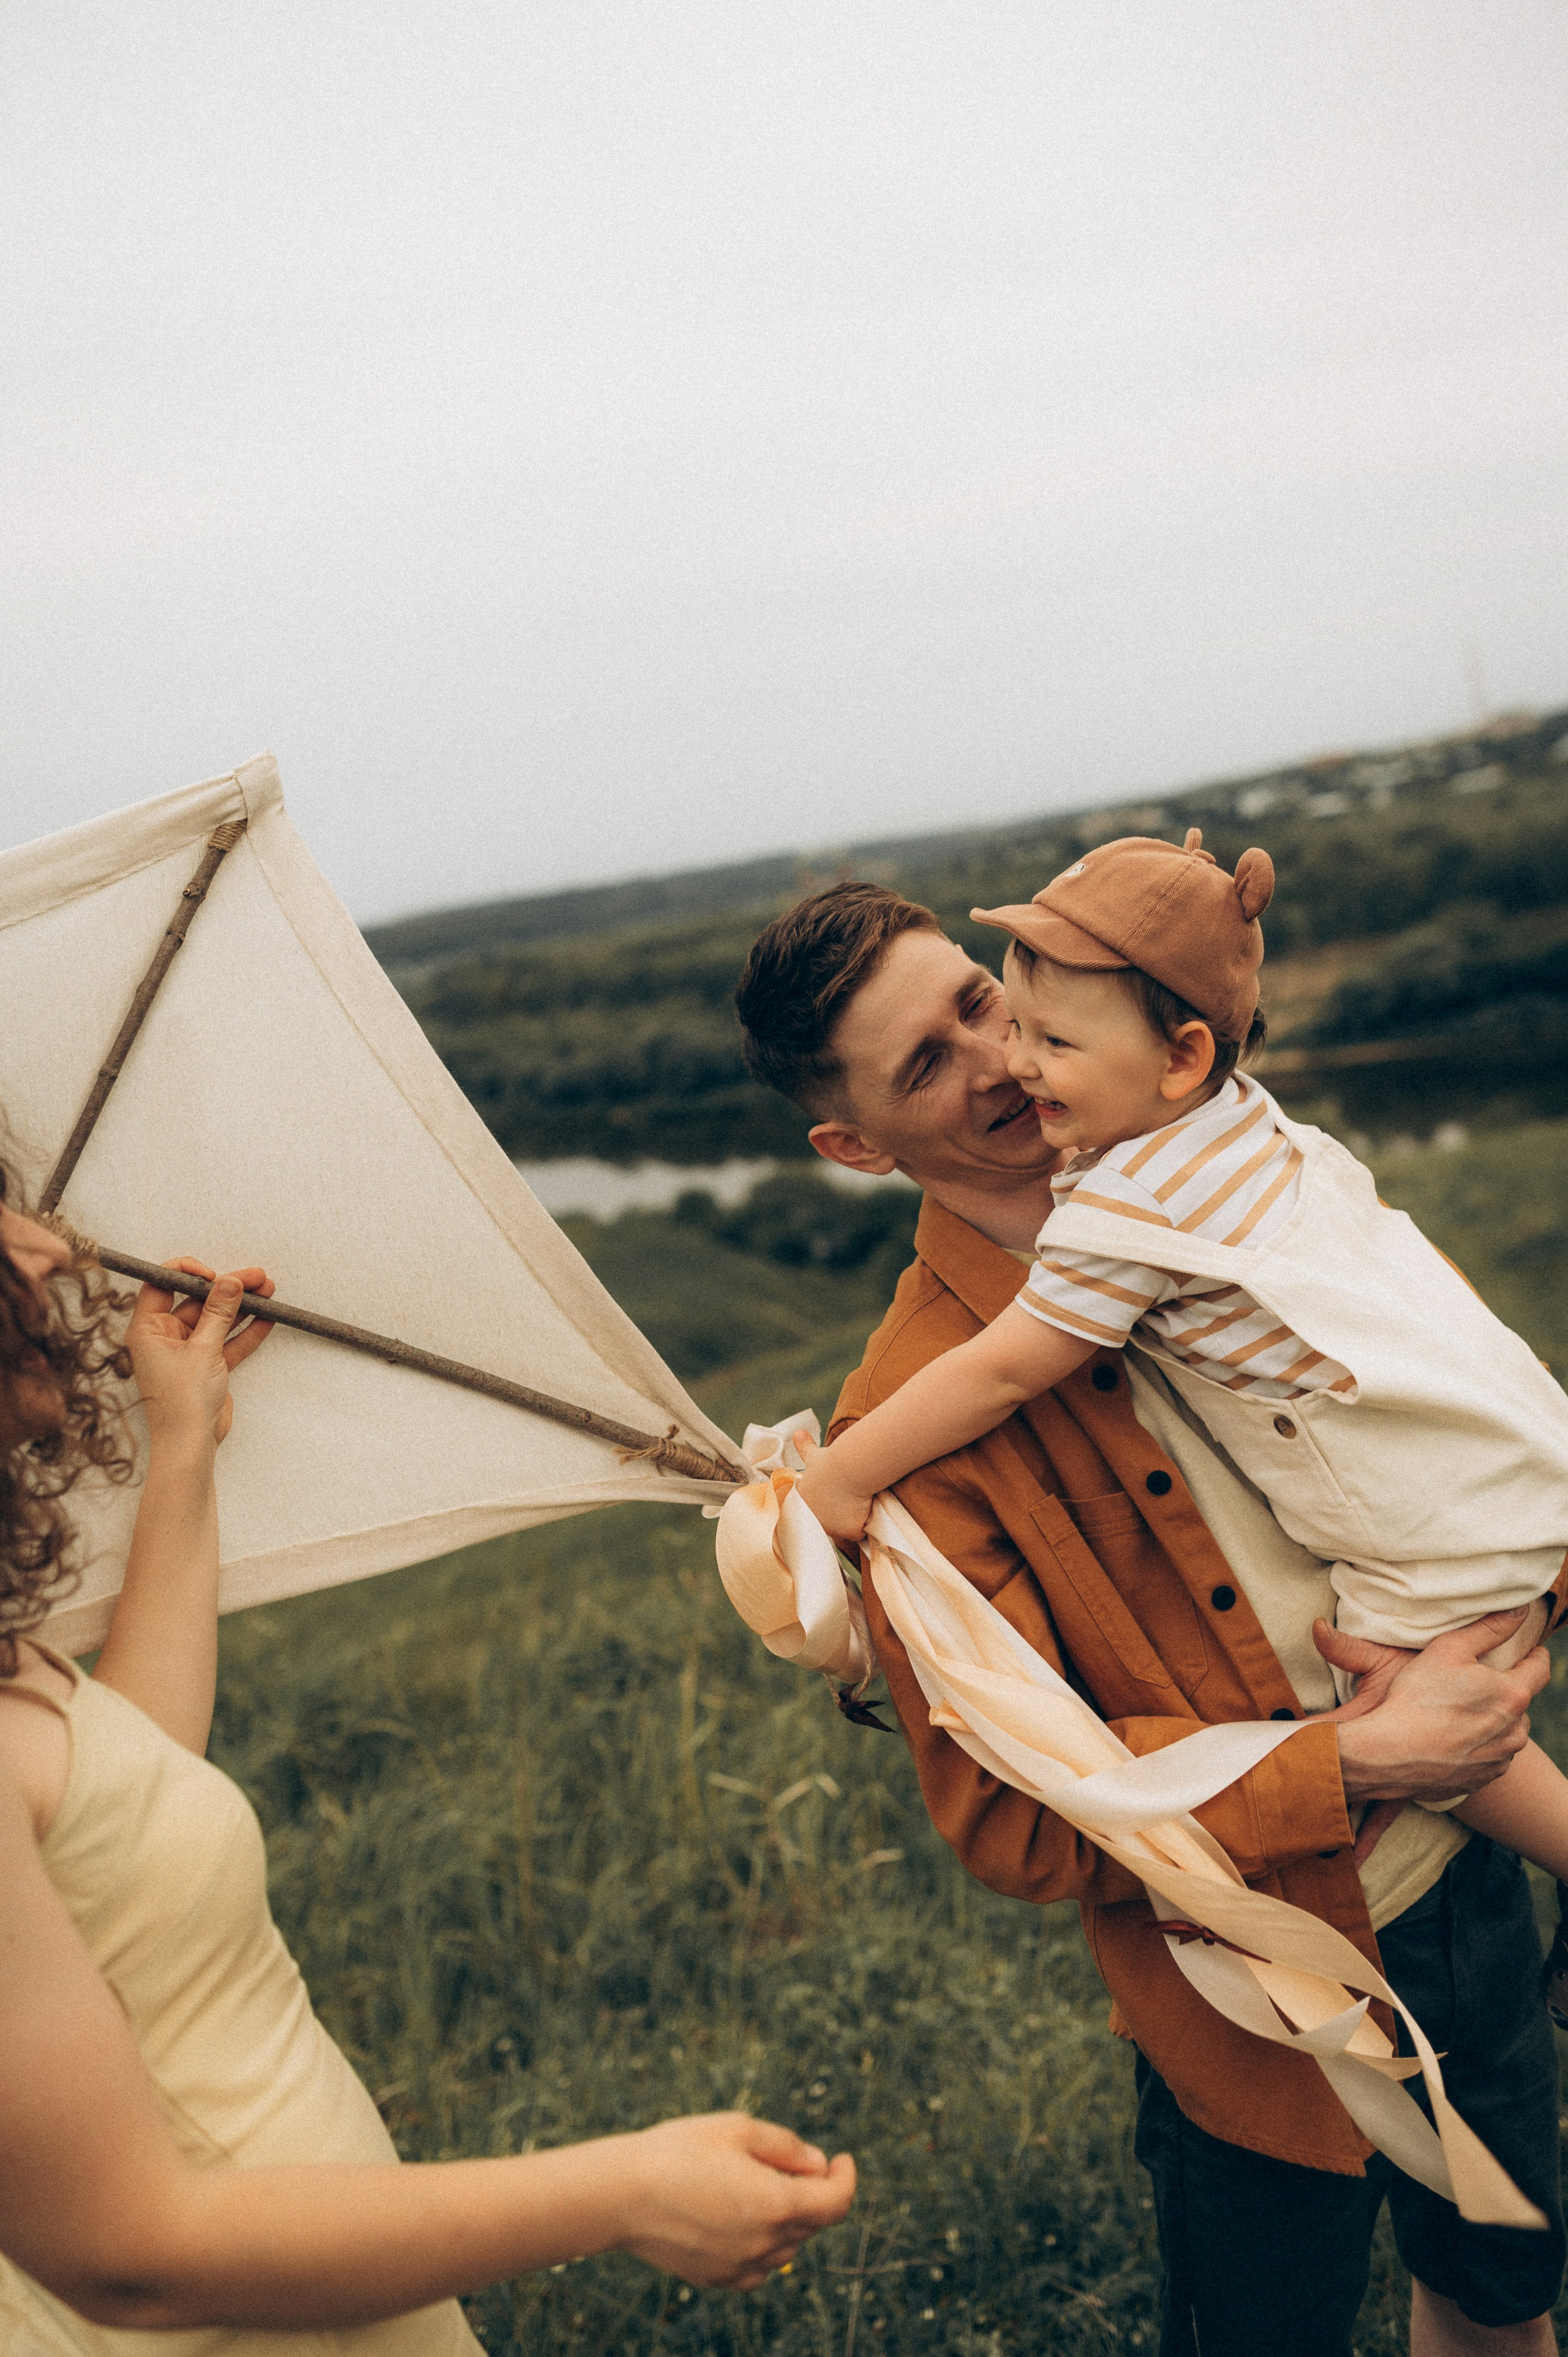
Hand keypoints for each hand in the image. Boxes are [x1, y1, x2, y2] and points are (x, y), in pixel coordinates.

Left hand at [127, 1262, 274, 1447]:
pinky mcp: (207, 1366)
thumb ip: (219, 1313)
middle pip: (197, 1301)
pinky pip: (228, 1341)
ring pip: (217, 1320)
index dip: (187, 1273)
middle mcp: (165, 1337)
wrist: (191, 1444)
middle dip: (227, 1289)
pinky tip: (268, 1318)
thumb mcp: (203, 1350)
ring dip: (242, 1307)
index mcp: (148, 1329)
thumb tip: (230, 1282)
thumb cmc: (181, 1402)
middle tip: (255, 1278)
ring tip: (268, 1292)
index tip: (214, 1274)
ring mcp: (188, 1352)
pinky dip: (247, 1331)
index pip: (161, 1285)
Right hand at [616, 2114, 855, 2288]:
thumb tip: (818, 2164)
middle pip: (812, 2223)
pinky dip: (763, 2244)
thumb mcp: (738, 2129)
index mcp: (777, 2205)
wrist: (621, 2194)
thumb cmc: (679, 2151)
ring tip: (757, 2183)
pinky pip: (758, 2267)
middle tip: (792, 2160)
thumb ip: (787, 2147)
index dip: (846, 2178)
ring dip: (788, 2218)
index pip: (836, 2203)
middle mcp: (765, 2245)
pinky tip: (739, 2217)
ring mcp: (740, 2268)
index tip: (841, 2159)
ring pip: (787, 2247)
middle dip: (814, 2191)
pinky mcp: (717, 2279)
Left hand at [794, 1450, 873, 1549]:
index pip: (809, 1512)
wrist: (849, 1466)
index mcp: (802, 1504)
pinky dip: (863, 1526)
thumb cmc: (832, 1460)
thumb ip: (805, 1448)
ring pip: (842, 1530)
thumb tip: (798, 1432)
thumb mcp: (815, 1455)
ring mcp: (830, 1528)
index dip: (822, 1506)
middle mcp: (812, 1519)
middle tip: (847, 1502)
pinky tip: (868, 1514)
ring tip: (859, 1507)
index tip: (833, 1497)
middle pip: (826, 1524)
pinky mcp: (848, 1531)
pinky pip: (858, 1533)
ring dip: (849, 1523)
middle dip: (835, 1517)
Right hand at [1319, 1608, 1546, 1805]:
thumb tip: (1520, 1610)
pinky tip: (1449, 1738)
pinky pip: (1490, 1757)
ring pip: (1507, 1732)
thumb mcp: (1449, 1649)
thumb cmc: (1418, 1697)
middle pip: (1520, 1702)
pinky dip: (1477, 1746)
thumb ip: (1490, 1628)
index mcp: (1513, 1696)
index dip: (1534, 1654)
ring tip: (1456, 1714)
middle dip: (1503, 1691)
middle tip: (1471, 1684)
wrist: (1390, 1754)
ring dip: (1492, 1721)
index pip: (1541, 1668)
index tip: (1526, 1650)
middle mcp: (1515, 1732)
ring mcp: (1499, 1760)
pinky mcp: (1482, 1780)